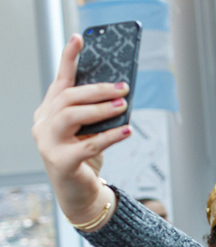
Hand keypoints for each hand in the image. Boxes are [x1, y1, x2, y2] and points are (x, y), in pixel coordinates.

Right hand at [31, 34, 129, 224]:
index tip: (79, 39)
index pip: (60, 81)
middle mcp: (43, 124)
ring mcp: (48, 143)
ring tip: (123, 105)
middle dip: (97, 89)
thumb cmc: (85, 157)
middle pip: (68, 97)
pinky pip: (88, 144)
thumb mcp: (89, 131)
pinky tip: (127, 130)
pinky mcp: (61, 162)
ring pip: (72, 116)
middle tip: (123, 87)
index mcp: (49, 112)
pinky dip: (110, 136)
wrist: (80, 193)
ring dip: (100, 109)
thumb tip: (119, 93)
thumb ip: (96, 113)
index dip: (69, 59)